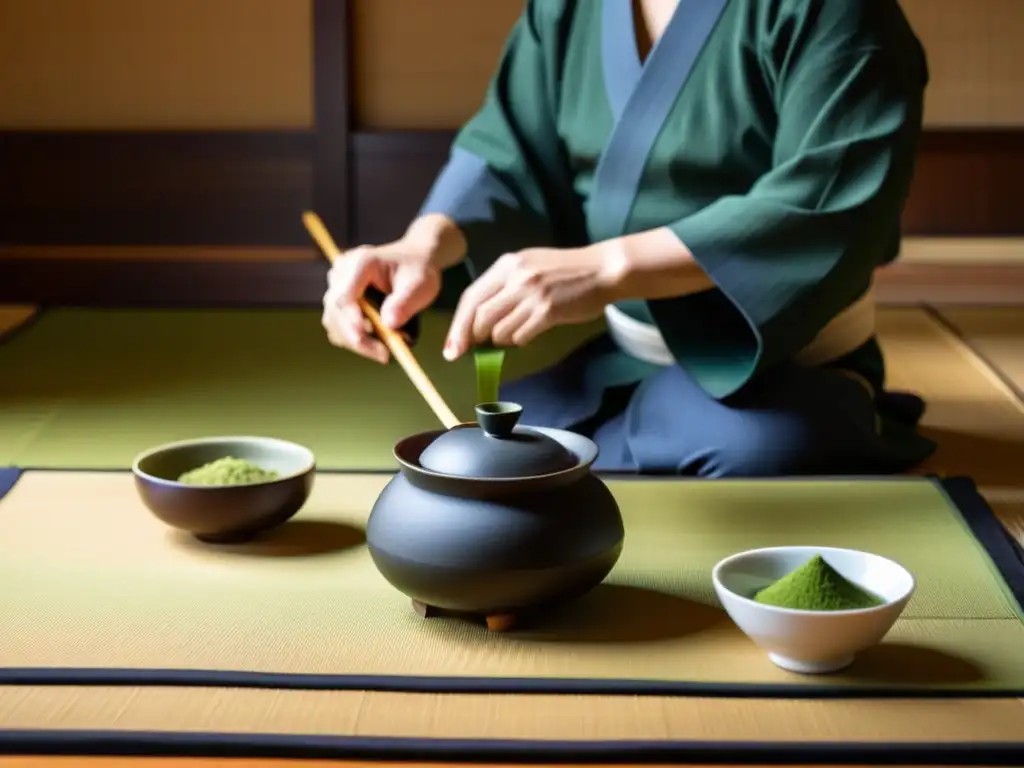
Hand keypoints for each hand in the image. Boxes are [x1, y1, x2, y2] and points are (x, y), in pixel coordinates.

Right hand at [321, 238, 443, 363]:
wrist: (414, 260)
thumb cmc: (418, 270)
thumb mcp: (420, 285)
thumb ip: (405, 303)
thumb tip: (388, 324)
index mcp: (361, 263)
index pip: (344, 299)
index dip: (352, 325)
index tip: (372, 344)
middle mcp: (342, 272)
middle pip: (335, 313)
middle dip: (358, 340)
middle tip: (386, 356)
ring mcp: (336, 285)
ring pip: (334, 322)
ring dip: (356, 341)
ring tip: (385, 348)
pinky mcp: (338, 298)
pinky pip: (337, 325)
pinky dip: (354, 338)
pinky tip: (376, 341)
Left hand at [443, 244, 623, 359]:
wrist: (603, 269)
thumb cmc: (566, 271)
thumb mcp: (529, 266)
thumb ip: (504, 286)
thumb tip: (480, 319)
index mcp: (507, 264)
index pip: (471, 298)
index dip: (457, 325)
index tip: (451, 348)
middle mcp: (515, 277)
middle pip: (478, 317)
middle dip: (470, 339)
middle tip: (469, 353)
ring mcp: (531, 294)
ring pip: (498, 331)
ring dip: (499, 341)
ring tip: (511, 336)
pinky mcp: (547, 311)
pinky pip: (520, 336)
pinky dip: (518, 341)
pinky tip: (527, 334)